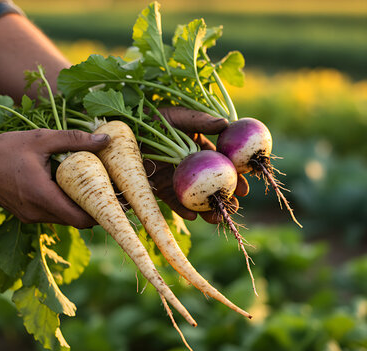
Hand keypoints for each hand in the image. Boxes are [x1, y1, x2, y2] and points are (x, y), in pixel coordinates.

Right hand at [0, 129, 109, 227]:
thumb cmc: (5, 148)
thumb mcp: (42, 139)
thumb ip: (75, 140)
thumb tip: (106, 139)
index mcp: (42, 197)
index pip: (82, 218)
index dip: (104, 213)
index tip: (121, 204)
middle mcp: (36, 213)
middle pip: (77, 221)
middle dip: (96, 210)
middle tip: (114, 194)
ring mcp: (29, 216)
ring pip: (65, 219)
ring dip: (81, 208)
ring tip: (98, 189)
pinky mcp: (25, 214)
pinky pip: (53, 215)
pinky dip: (66, 205)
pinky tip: (73, 188)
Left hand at [142, 107, 248, 223]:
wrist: (121, 130)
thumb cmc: (150, 117)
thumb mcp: (176, 116)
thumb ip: (199, 120)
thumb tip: (226, 124)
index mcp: (199, 146)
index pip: (222, 165)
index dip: (235, 178)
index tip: (245, 189)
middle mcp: (190, 164)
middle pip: (212, 185)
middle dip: (224, 198)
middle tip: (234, 207)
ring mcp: (175, 177)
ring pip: (195, 197)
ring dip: (207, 210)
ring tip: (216, 219)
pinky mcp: (158, 187)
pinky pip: (172, 201)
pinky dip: (182, 209)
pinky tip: (192, 216)